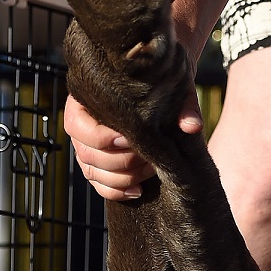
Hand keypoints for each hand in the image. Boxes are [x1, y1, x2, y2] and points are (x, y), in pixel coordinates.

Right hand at [63, 86, 203, 200]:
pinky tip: (139, 191)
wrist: (159, 83)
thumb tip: (192, 127)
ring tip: (152, 169)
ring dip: (123, 178)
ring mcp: (87, 146)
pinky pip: (99, 185)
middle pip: (87, 154)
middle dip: (121, 162)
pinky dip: (118, 192)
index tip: (133, 140)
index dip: (104, 139)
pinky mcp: (98, 164)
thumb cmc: (160, 79)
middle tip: (150, 157)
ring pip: (93, 173)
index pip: (78, 126)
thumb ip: (183, 104)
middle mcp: (80, 124)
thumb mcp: (172, 84)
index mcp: (85, 99)